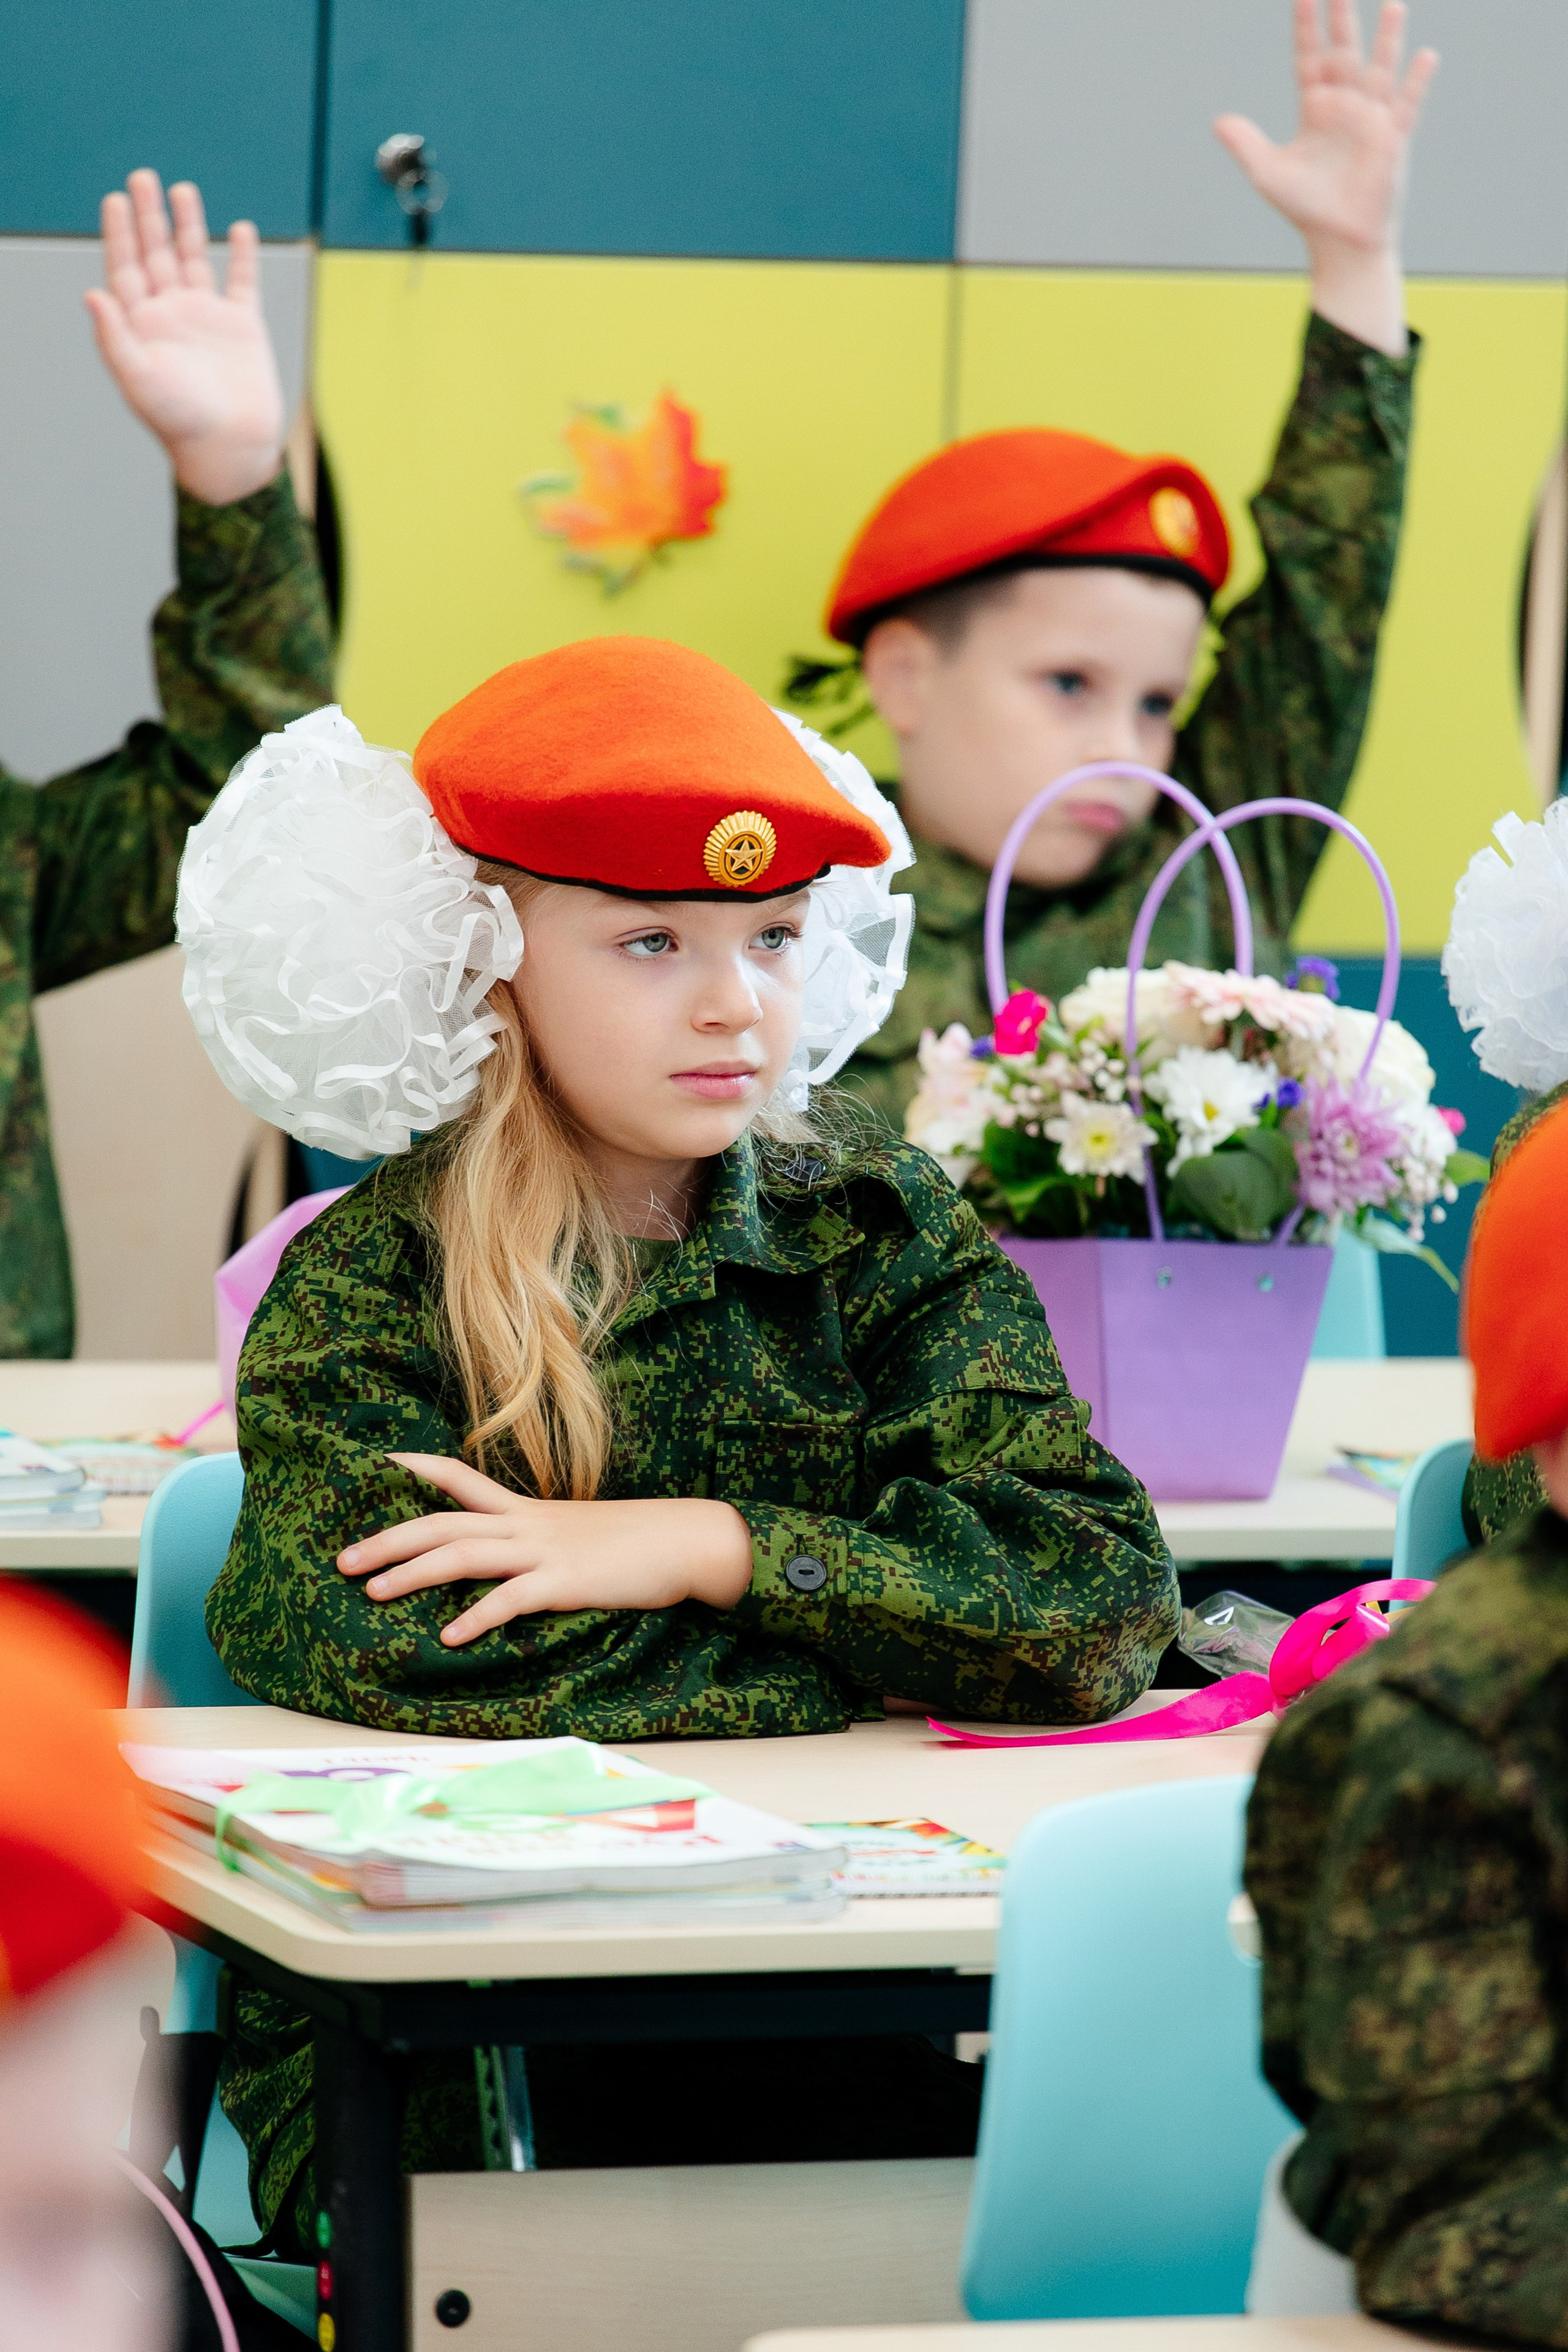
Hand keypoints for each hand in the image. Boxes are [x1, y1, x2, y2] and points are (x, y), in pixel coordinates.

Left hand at [85, 170, 284, 505]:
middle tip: (142, 177)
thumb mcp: (138, 378)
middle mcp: (172, 314)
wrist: (230, 447)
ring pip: (195, 258)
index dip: (119, 233)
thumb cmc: (179, 420)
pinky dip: (244, 255)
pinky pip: (243, 282)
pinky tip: (240, 229)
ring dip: (189, 224)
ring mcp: (208, 317)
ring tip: (183, 189)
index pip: (125, 267)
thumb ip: (114, 336)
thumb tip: (91, 293)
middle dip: (150, 216)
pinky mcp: (243, 326)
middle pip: (156, 253)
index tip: (116, 200)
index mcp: (142, 324)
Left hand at [337, 1453, 755, 1645]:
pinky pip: (513, 1599)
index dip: (415, 1468)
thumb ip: (534, 1541)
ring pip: (465, 1554)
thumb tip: (501, 1562)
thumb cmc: (632, 1542)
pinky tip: (451, 1636)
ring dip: (413, 1573)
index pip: (458, 1478)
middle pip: (443, 1522)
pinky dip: (478, 1616)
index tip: (374, 1464)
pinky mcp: (566, 1582)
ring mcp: (545, 1551)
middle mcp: (526, 1524)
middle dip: (389, 1539)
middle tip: (342, 1561)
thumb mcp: (574, 1531)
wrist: (686, 1540)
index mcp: (525, 1510)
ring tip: (372, 1592)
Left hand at [1213, 1, 1436, 355]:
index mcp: (1315, 108)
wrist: (1338, 241)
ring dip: (1387, 39)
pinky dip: (1415, 82)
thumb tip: (1218, 122)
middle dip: (1342, 18)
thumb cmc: (1306, 208)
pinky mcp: (1392, 140)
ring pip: (1380, 69)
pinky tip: (1424, 56)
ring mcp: (1371, 119)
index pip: (1309, 57)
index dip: (1306, 27)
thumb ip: (1245, 145)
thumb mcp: (1267, 174)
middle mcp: (1345, 106)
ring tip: (1392, 5)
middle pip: (1344, 52)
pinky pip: (1406, 105)